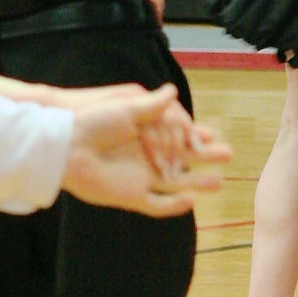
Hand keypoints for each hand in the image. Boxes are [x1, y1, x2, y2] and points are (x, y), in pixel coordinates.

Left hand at [61, 89, 231, 213]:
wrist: (68, 148)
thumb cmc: (94, 123)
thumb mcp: (126, 109)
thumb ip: (153, 105)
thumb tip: (174, 91)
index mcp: (144, 134)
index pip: (177, 136)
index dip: (196, 136)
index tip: (210, 135)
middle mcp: (145, 157)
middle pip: (182, 159)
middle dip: (206, 157)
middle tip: (229, 154)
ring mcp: (139, 178)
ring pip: (176, 183)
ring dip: (198, 183)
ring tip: (221, 182)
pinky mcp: (131, 196)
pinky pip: (158, 205)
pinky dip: (175, 205)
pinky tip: (193, 200)